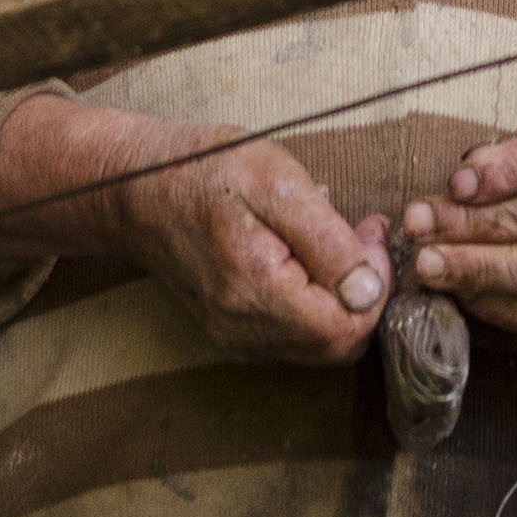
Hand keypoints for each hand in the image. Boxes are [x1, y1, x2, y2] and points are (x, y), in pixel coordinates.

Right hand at [0, 98, 392, 366]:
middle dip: (365, 293)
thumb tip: (370, 290)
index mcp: (254, 290)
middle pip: (337, 345)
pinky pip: (295, 336)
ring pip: (319, 344)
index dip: (376, 286)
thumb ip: (326, 240)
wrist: (141, 188)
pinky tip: (309, 254)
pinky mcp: (234, 333)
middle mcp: (244, 329)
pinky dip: (316, 301)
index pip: (345, 329)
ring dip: (343, 297)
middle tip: (362, 233)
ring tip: (338, 235)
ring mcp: (236, 338)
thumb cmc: (208, 171)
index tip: (370, 234)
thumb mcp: (276, 182)